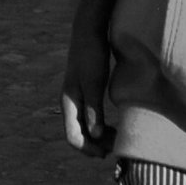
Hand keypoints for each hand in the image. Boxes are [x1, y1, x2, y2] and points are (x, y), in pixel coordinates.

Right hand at [60, 21, 114, 157]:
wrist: (89, 32)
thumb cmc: (91, 55)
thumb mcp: (94, 83)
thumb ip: (93, 110)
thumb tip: (95, 135)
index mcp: (68, 103)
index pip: (73, 137)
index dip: (89, 149)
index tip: (107, 152)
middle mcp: (69, 104)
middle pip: (78, 135)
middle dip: (95, 146)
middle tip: (116, 148)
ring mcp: (76, 99)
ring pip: (83, 128)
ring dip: (98, 138)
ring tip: (117, 139)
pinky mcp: (84, 94)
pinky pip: (88, 119)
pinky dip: (99, 127)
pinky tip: (112, 127)